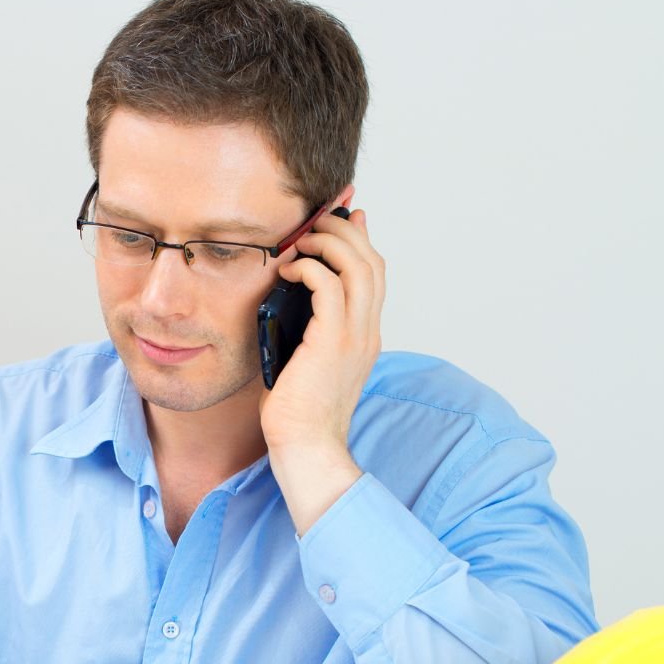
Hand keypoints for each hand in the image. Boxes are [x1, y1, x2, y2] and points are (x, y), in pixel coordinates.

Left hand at [258, 199, 384, 535]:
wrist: (306, 448)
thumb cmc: (297, 413)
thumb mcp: (304, 359)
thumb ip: (306, 327)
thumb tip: (289, 298)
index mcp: (365, 335)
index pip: (374, 273)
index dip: (360, 239)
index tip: (343, 215)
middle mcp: (368, 331)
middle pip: (372, 260)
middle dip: (344, 230)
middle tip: (315, 222)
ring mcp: (355, 336)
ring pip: (358, 265)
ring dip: (328, 243)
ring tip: (300, 241)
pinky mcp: (333, 343)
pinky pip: (331, 287)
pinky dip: (310, 268)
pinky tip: (288, 272)